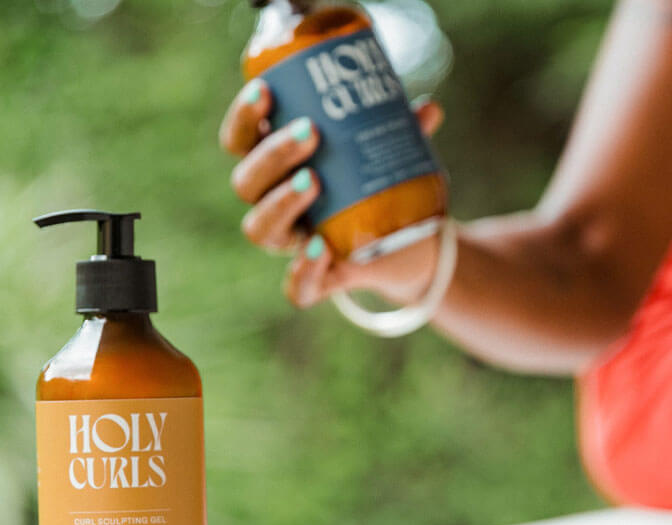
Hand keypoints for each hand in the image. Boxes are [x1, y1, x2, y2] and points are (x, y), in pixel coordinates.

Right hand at [219, 80, 444, 307]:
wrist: (410, 240)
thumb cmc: (384, 181)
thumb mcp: (390, 149)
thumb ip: (403, 129)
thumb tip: (430, 110)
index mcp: (278, 167)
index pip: (241, 140)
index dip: (244, 116)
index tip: (266, 90)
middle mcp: (274, 205)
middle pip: (247, 183)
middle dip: (273, 154)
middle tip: (310, 132)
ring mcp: (292, 245)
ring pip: (260, 229)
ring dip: (281, 203)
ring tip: (314, 182)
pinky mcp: (318, 280)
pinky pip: (297, 288)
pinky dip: (303, 271)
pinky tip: (320, 247)